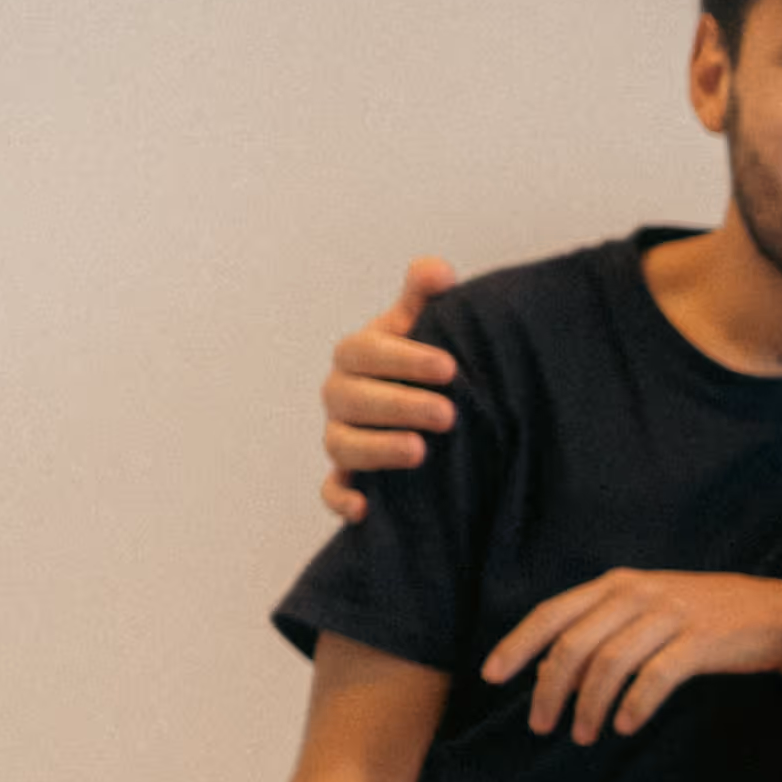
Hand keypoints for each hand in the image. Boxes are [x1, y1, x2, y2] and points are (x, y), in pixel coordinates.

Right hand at [319, 257, 461, 523]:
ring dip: (377, 449)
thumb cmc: (424, 361)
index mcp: (357, 355)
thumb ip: (426, 296)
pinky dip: (341, 500)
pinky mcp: (345, 477)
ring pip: (342, 444)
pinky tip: (365, 511)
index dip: (403, 358)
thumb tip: (437, 270)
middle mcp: (340, 395)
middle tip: (449, 414)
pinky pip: (332, 491)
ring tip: (420, 452)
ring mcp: (340, 435)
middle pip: (353, 399)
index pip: (364, 350)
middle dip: (400, 405)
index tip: (449, 368)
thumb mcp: (425, 326)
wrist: (427, 408)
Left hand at [482, 567, 781, 745]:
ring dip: (590, 706)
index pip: (552, 614)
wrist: (775, 613)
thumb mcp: (645, 614)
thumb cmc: (701, 619)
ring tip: (584, 736)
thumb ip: (597, 634)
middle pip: (574, 644)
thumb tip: (546, 673)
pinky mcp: (701, 641)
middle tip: (541, 726)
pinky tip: (624, 726)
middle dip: (550, 690)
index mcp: (617, 584)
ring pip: (610, 663)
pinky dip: (635, 703)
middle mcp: (638, 594)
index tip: (491, 678)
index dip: (517, 645)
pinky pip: (657, 676)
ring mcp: (671, 615)